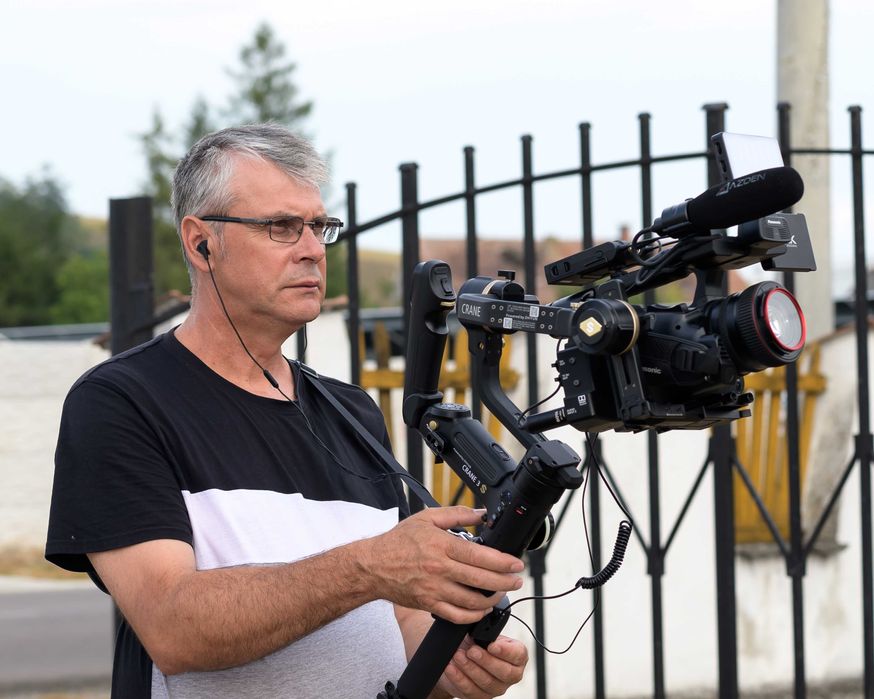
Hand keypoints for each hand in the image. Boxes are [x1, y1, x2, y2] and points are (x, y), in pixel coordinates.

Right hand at [364, 507, 524, 623]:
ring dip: (492, 599)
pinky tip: (481, 608)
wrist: (373, 566)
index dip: (502, 562)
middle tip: (516, 580)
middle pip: (481, 580)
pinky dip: (473, 615)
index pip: (479, 556)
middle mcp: (440, 569)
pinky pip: (457, 616)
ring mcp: (434, 589)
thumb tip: (481, 513)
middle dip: (505, 582)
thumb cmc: (399, 541)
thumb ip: (457, 514)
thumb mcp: (427, 518)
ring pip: (472, 601)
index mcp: (441, 546)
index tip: (516, 563)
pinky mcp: (429, 604)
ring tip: (502, 592)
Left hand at [437, 635, 527, 697]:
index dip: (506, 652)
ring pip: (486, 682)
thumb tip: (482, 628)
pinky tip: (451, 668)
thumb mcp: (483, 634)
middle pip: (504, 672)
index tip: (492, 645)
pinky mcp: (480, 696)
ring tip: (457, 656)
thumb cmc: (476, 643)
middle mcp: (510, 674)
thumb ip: (487, 632)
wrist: (459, 659)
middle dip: (486, 661)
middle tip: (471, 651)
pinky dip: (459, 678)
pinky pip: (470, 690)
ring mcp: (496, 688)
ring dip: (470, 668)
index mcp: (516, 657)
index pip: (519, 655)